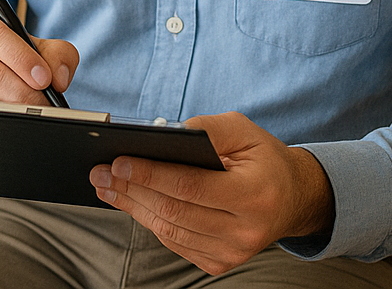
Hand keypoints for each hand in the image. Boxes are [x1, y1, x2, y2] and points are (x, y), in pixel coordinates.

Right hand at [0, 6, 79, 105]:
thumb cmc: (7, 58)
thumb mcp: (34, 48)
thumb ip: (57, 55)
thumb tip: (58, 79)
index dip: (22, 58)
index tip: (44, 79)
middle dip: (20, 92)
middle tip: (41, 105)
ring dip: (5, 109)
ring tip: (26, 114)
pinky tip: (2, 119)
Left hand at [88, 111, 334, 274]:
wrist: (293, 199)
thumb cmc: (264, 160)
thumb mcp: (244, 131)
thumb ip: (207, 127)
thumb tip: (164, 134)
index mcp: (255, 194)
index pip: (191, 186)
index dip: (150, 174)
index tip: (118, 161)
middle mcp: (245, 231)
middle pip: (174, 211)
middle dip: (131, 190)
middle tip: (99, 172)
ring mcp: (233, 253)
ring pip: (170, 231)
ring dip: (133, 207)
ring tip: (107, 186)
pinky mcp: (221, 263)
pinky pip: (175, 243)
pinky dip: (150, 222)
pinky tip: (132, 203)